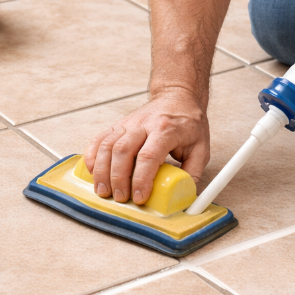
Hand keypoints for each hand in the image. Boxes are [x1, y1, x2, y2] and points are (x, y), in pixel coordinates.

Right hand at [84, 88, 209, 204]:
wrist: (177, 97)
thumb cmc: (188, 123)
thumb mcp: (202, 147)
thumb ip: (193, 173)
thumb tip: (183, 197)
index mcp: (166, 130)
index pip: (149, 156)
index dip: (141, 179)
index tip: (139, 197)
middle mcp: (144, 124)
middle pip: (123, 151)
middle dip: (118, 178)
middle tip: (120, 198)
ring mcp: (128, 123)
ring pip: (108, 145)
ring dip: (102, 171)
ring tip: (103, 191)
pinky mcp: (118, 124)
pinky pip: (100, 139)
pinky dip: (92, 155)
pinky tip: (92, 171)